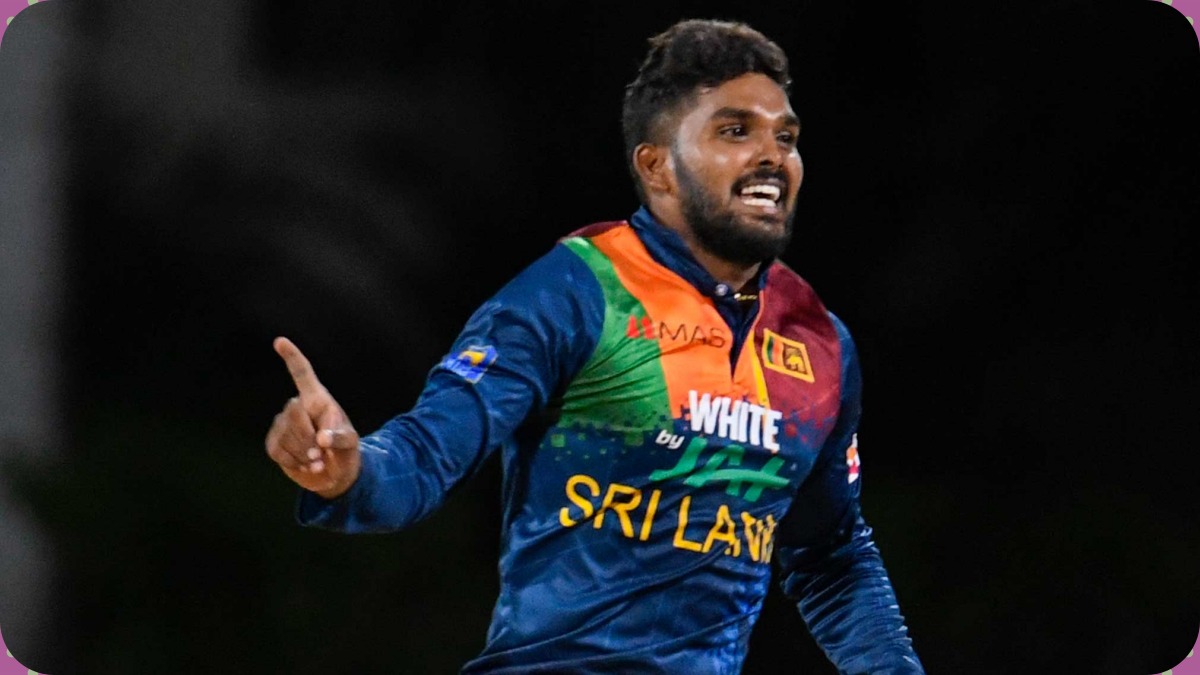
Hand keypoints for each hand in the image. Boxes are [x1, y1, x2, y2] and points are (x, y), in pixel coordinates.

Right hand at [264, 336, 361, 498]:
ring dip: (303, 454)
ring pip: (285, 434)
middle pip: (293, 413)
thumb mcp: (350, 443)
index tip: (280, 341)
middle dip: (306, 437)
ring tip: (318, 463)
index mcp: (318, 400)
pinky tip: (305, 465)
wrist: (335, 475)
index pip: (302, 374)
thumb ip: (339, 439)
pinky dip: (293, 461)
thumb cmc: (345, 452)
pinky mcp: (274, 442)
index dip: (292, 357)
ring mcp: (283, 424)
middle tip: (321, 455)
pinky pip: (276, 449)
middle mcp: (298, 407)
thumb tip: (321, 440)